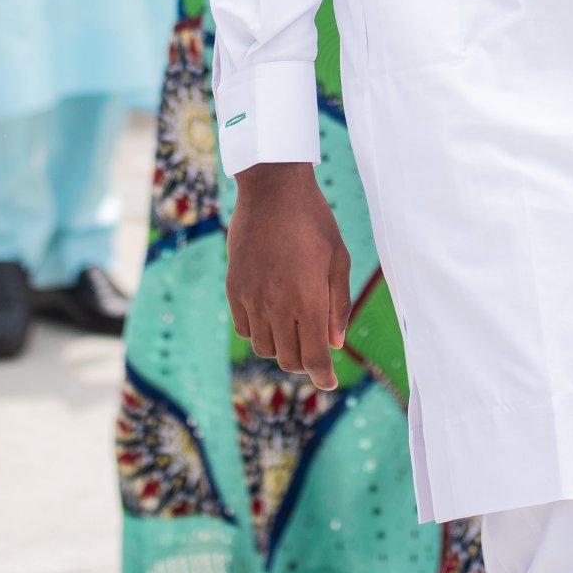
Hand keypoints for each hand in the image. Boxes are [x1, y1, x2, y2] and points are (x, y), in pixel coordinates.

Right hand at [226, 162, 351, 385]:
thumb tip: (335, 343)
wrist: (273, 190)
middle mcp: (277, 306)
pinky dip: (259, 332)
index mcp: (308, 300)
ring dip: (281, 349)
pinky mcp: (234, 289)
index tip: (329, 382)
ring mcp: (251, 299)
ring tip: (294, 332)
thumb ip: (338, 305)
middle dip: (305, 363)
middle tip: (315, 353)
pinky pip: (244, 329)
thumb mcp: (339, 259)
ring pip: (264, 348)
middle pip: (288, 359)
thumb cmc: (314, 221)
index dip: (323, 376)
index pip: (314, 357)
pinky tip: (271, 317)